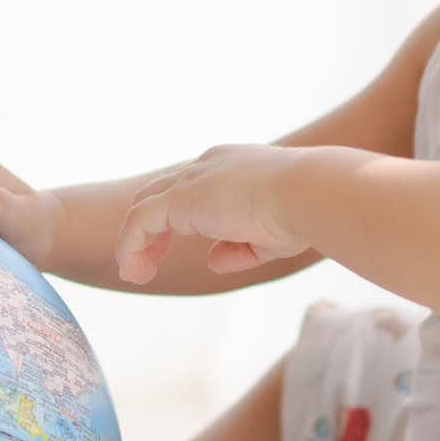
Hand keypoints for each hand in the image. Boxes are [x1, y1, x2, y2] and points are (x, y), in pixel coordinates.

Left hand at [114, 143, 314, 284]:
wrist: (309, 194)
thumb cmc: (302, 213)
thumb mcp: (269, 237)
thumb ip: (239, 248)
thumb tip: (213, 261)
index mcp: (230, 168)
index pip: (191, 187)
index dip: (177, 218)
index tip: (173, 249)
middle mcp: (206, 166)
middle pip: (160, 192)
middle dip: (150, 228)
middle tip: (148, 262)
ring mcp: (192, 179)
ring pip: (144, 206)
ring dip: (136, 242)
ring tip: (136, 274)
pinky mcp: (180, 198)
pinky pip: (139, 222)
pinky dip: (130, 247)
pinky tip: (136, 272)